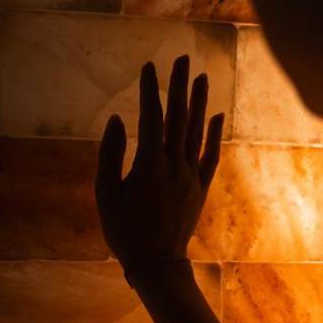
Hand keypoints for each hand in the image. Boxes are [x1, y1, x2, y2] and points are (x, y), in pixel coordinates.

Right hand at [95, 55, 223, 266]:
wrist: (157, 263)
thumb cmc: (124, 229)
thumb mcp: (105, 193)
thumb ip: (110, 154)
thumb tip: (116, 119)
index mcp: (149, 165)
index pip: (151, 117)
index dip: (150, 90)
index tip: (149, 66)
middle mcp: (174, 165)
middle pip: (178, 117)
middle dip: (179, 86)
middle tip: (182, 58)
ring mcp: (191, 175)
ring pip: (197, 131)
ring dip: (200, 102)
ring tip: (202, 77)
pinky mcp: (200, 187)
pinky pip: (210, 155)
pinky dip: (214, 134)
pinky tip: (216, 116)